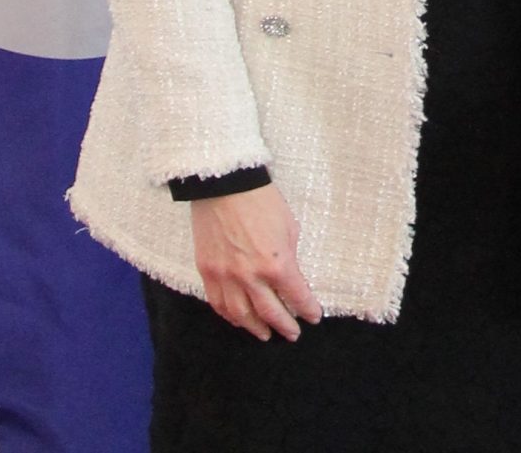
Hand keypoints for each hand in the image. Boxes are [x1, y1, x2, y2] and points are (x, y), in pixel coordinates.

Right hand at [189, 185, 323, 341]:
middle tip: (293, 333)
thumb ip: (289, 257)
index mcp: (277, 264)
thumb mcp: (288, 228)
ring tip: (265, 334)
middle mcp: (250, 276)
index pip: (297, 297)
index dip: (308, 309)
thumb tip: (289, 276)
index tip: (314, 316)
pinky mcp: (207, 272)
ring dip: (255, 328)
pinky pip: (218, 303)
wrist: (224, 186)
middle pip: (270, 313)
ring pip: (242, 315)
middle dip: (285, 326)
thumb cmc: (261, 202)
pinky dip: (230, 316)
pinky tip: (239, 320)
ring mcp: (226, 276)